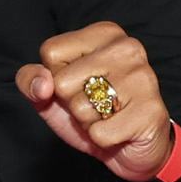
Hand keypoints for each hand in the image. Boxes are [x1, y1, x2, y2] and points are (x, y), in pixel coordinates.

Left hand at [15, 22, 176, 181]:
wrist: (131, 148)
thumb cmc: (91, 112)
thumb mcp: (52, 93)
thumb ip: (30, 80)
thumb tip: (42, 84)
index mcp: (104, 33)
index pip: (51, 52)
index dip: (55, 77)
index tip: (78, 83)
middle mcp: (126, 48)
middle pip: (62, 81)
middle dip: (71, 102)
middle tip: (94, 104)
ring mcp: (142, 78)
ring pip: (80, 108)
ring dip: (87, 122)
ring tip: (107, 116)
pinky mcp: (150, 111)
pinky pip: (99, 133)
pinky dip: (101, 139)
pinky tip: (119, 130)